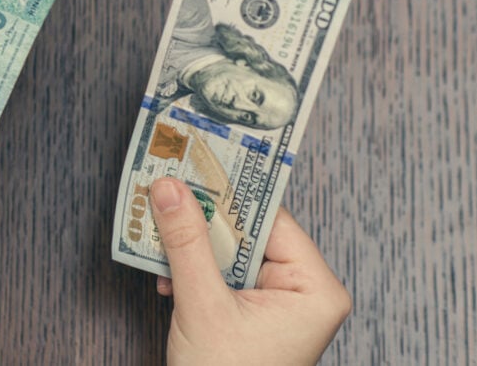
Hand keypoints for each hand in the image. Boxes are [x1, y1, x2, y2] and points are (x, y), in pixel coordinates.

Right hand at [150, 177, 350, 364]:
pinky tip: (168, 277)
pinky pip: (224, 272)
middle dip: (203, 222)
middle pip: (249, 231)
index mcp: (316, 287)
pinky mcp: (256, 312)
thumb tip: (171, 189)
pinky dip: (194, 271)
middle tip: (166, 195)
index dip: (230, 192)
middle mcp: (305, 290)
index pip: (271, 218)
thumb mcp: (202, 306)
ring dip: (192, 249)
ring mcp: (281, 302)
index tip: (195, 164)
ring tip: (160, 240)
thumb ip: (186, 243)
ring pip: (231, 250)